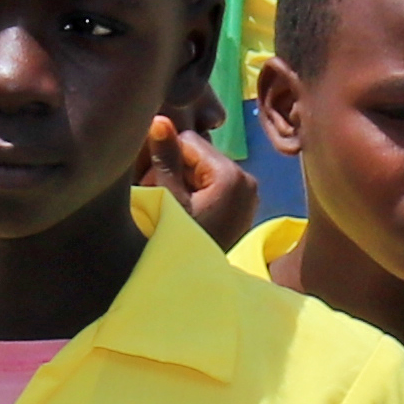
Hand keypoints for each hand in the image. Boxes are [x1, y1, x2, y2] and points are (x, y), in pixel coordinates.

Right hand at [148, 113, 258, 237]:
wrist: (195, 285)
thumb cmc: (178, 239)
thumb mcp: (168, 198)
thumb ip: (165, 158)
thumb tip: (160, 118)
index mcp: (232, 176)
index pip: (190, 141)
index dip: (167, 155)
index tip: (154, 180)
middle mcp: (248, 181)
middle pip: (201, 155)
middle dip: (177, 169)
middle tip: (162, 197)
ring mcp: (249, 195)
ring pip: (206, 169)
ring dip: (185, 180)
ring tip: (173, 206)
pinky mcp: (245, 207)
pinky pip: (216, 185)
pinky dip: (199, 192)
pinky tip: (189, 212)